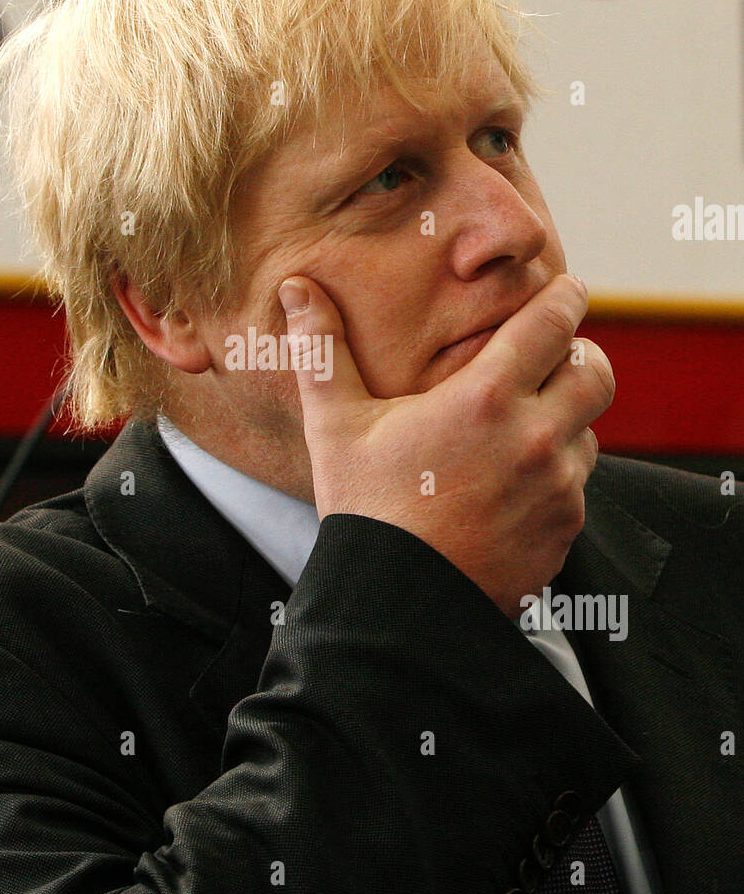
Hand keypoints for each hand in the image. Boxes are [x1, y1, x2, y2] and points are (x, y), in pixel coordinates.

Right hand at [278, 273, 612, 621]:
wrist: (394, 605)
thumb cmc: (364, 509)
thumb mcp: (335, 425)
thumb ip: (323, 349)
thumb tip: (297, 287)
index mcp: (485, 398)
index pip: (554, 322)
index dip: (565, 297)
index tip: (566, 289)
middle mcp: (535, 437)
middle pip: (595, 370)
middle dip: (578, 356)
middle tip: (550, 358)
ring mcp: (557, 488)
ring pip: (588, 431)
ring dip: (566, 420)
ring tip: (519, 430)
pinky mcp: (564, 529)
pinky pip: (577, 487)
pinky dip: (555, 477)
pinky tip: (510, 487)